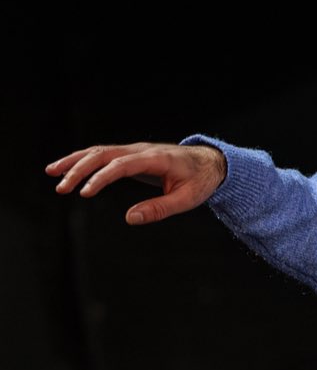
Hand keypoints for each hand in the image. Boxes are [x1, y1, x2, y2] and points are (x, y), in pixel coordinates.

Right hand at [46, 142, 226, 224]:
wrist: (211, 162)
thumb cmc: (200, 181)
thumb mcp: (187, 199)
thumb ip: (160, 209)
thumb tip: (130, 218)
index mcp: (157, 159)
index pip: (122, 165)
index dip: (102, 177)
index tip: (85, 193)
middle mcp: (143, 150)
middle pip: (105, 154)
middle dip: (80, 169)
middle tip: (62, 188)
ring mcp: (136, 151)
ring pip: (100, 151)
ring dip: (75, 161)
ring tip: (51, 173)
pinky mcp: (132, 155)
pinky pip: (104, 155)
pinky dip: (83, 160)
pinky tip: (66, 169)